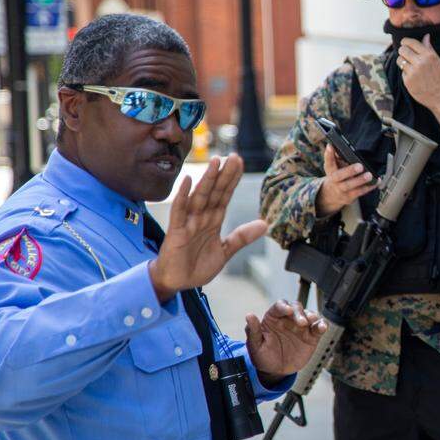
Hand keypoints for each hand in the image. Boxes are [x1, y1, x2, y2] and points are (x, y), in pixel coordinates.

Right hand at [149, 155, 266, 301]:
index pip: (225, 196)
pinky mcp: (176, 232)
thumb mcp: (224, 251)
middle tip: (234, 156)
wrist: (176, 283)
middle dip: (224, 174)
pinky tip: (188, 180)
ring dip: (207, 179)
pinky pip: (179, 211)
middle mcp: (201, 218)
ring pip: (200, 197)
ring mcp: (188, 223)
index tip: (240, 163)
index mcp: (213, 221)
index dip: (232, 180)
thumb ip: (242, 237)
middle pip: (215, 192)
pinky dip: (183, 196)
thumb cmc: (196, 266)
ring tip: (216, 162)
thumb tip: (264, 224)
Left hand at [246, 299, 327, 377]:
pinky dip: (322, 325)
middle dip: (300, 313)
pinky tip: (322, 327)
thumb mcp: (255, 345)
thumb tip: (249, 315)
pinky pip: (319, 327)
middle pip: (296, 308)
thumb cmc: (263, 356)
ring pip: (309, 314)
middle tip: (301, 322)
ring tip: (311, 321)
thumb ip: (253, 330)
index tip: (287, 311)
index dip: (284, 306)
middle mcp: (288, 319)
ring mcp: (301, 327)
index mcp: (273, 318)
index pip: (279, 306)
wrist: (275, 371)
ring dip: (312, 316)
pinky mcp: (311, 336)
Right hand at [315, 145, 376, 216]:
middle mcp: (334, 181)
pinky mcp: (349, 197)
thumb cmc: (336, 176)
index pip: (328, 162)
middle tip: (360, 166)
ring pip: (349, 186)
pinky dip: (369, 187)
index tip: (331, 146)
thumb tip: (337, 146)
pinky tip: (376, 182)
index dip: (329, 155)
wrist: (331, 195)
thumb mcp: (334, 167)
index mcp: (330, 171)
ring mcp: (341, 190)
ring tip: (369, 175)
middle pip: (339, 176)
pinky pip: (359, 192)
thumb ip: (336, 157)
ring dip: (360, 181)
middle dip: (350, 171)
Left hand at [397, 34, 439, 112]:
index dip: (405, 41)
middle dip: (402, 50)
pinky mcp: (407, 81)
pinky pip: (402, 72)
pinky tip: (414, 77)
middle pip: (402, 50)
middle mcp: (420, 63)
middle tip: (405, 53)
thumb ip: (429, 48)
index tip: (404, 43)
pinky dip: (406, 73)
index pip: (411, 42)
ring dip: (402, 61)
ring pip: (399, 60)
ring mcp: (413, 72)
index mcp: (428, 55)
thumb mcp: (438, 61)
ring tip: (409, 65)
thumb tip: (426, 36)